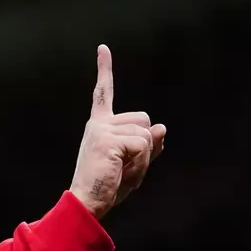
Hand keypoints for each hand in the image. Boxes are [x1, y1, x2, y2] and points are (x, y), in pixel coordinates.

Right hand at [69, 45, 166, 218]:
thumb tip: (162, 127)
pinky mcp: (108, 140)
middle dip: (146, 144)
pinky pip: (143, 145)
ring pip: (146, 133)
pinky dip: (142, 163)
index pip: (104, 93)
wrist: (87, 202)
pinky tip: (125, 173)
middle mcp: (99, 123)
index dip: (105, 69)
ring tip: (124, 172)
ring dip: (145, 157)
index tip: (102, 48)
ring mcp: (102, 130)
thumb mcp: (134, 164)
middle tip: (126, 166)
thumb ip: (150, 146)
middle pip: (144, 119)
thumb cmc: (108, 186)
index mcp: (100, 125)